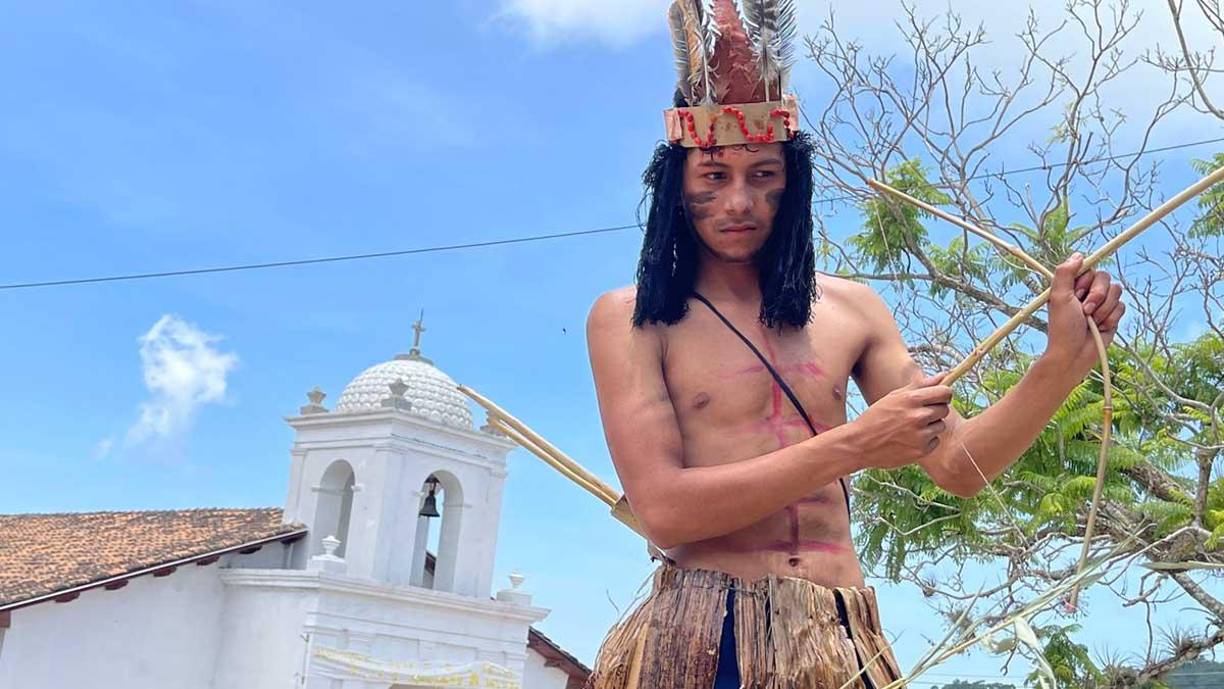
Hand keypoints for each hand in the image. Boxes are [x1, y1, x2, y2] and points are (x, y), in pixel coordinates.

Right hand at [848, 372, 952, 469]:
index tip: (937, 397)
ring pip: (940, 426)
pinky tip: (909, 439)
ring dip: (930, 426)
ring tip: (911, 427)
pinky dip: (926, 440)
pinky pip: (935, 441)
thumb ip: (920, 386)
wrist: (860, 444)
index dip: (943, 394)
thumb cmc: (876, 417)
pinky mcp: (921, 451)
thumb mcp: (894, 396)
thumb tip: (944, 375)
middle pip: (945, 409)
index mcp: (911, 399)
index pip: (945, 392)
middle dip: (935, 410)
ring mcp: (920, 435)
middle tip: (918, 414)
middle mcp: (918, 416)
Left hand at [1043, 252, 1125, 378]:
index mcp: (1073, 286)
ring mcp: (1101, 304)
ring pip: (1116, 291)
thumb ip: (1065, 273)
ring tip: (1091, 321)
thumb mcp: (1058, 297)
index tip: (1078, 293)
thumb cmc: (1063, 328)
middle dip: (1097, 295)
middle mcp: (1087, 292)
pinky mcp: (1112, 315)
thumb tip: (1078, 255)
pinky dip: (1111, 318)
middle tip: (1084, 310)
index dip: (1086, 281)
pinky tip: (1101, 327)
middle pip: (1105, 278)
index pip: (1089, 269)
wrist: (1075, 354)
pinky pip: (1122, 306)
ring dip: (1103, 308)